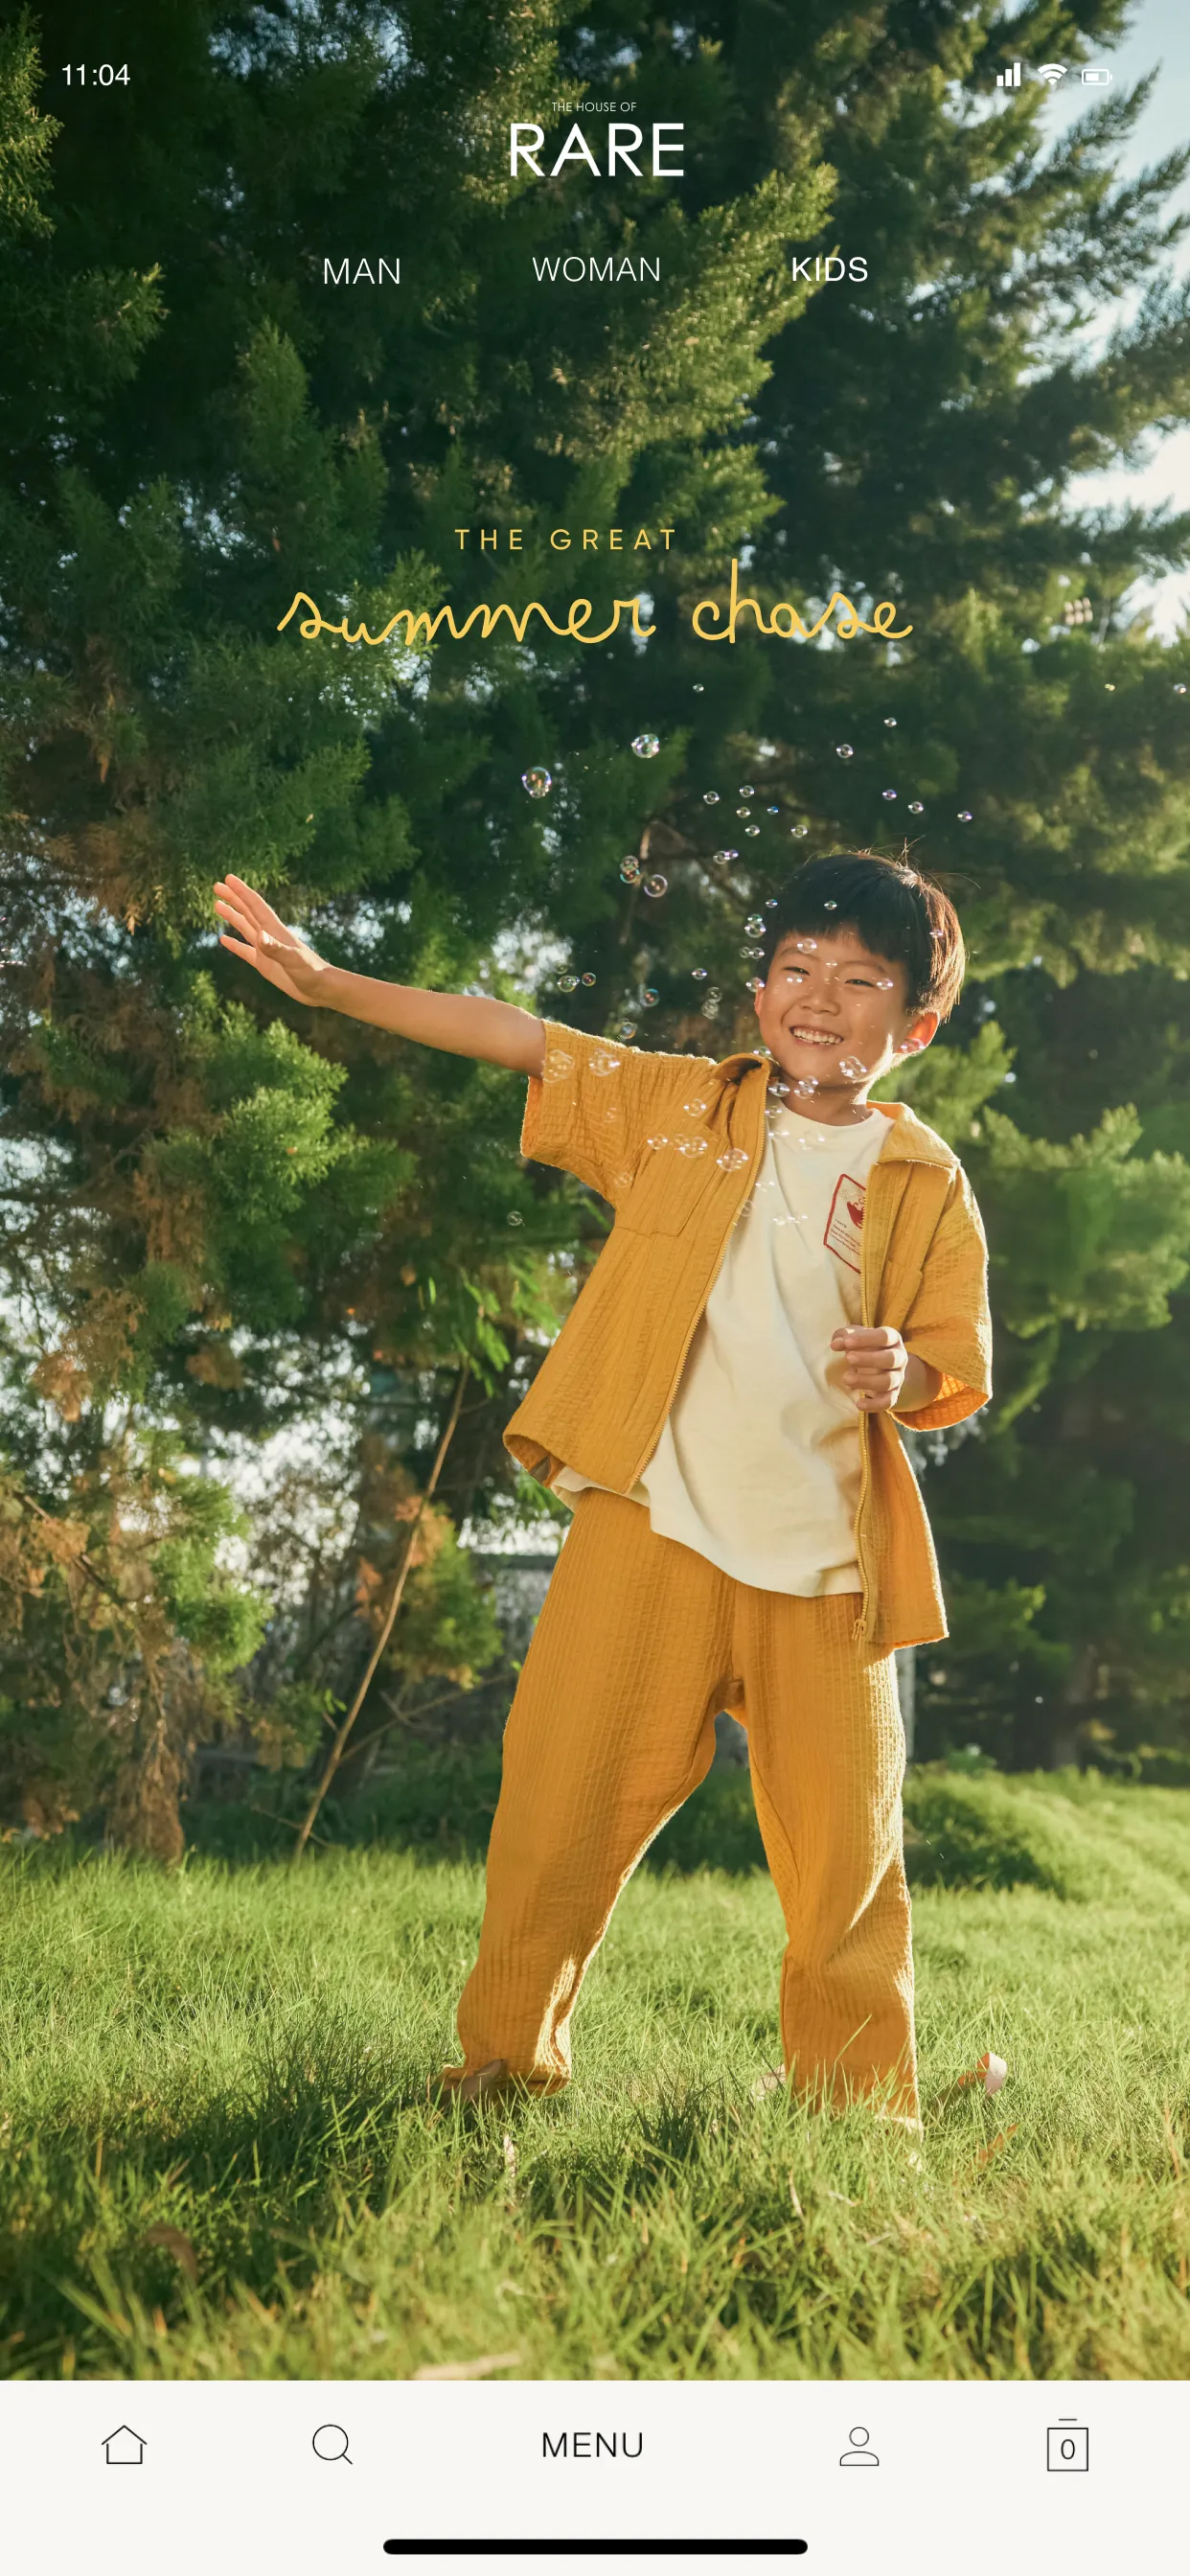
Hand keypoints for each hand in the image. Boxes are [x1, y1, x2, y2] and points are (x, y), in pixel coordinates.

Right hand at [213, 874, 329, 1006]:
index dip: (241, 891)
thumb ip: (275, 948)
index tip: (228, 878)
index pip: (255, 905)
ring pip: (245, 927)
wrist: (322, 989)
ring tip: (217, 905)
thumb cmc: (312, 973)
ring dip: (232, 916)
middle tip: (217, 885)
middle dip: (233, 898)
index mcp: (275, 930)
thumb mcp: (293, 960)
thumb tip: (259, 935)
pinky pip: (245, 951)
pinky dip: (234, 944)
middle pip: (247, 912)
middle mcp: (269, 936)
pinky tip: (224, 939)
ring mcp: (266, 949)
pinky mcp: (264, 964)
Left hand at [831, 1323, 908, 1411]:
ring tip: (846, 1379)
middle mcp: (899, 1358)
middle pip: (890, 1358)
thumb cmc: (865, 1347)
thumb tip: (835, 1344)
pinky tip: (859, 1404)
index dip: (866, 1339)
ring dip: (867, 1381)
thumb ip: (844, 1336)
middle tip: (848, 1359)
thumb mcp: (856, 1337)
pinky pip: (888, 1402)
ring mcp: (898, 1377)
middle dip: (869, 1359)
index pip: (884, 1336)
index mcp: (893, 1339)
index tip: (847, 1342)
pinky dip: (874, 1405)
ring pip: (888, 1381)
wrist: (880, 1367)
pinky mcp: (893, 1394)